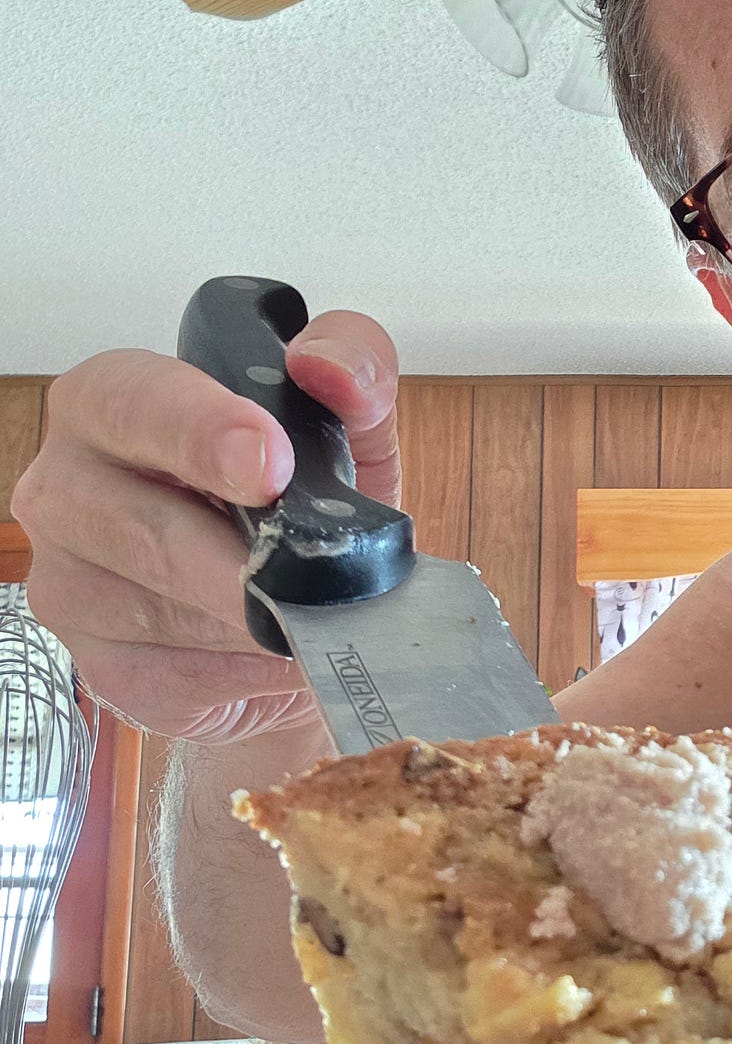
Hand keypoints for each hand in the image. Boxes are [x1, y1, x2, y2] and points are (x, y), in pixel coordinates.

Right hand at [13, 312, 399, 742]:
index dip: (200, 432)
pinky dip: (249, 672)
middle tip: (308, 579)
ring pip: (164, 611)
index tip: (271, 465)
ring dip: (257, 622)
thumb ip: (352, 365)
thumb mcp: (347, 423)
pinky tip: (280, 656)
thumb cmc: (300, 504)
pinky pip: (179, 679)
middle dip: (237, 558)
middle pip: (142, 526)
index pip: (132, 401)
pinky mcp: (106, 670)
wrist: (300, 612)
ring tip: (320, 617)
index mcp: (112, 403)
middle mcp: (68, 489)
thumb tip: (327, 364)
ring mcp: (71, 586)